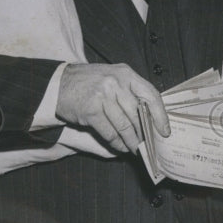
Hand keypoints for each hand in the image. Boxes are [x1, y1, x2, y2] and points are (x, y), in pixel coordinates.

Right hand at [55, 63, 169, 154]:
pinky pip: (110, 132)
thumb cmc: (89, 83)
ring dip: (131, 141)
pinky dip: (117, 143)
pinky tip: (120, 147)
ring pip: (124, 126)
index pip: (150, 95)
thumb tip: (149, 117)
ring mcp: (103, 96)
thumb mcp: (112, 78)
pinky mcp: (91, 110)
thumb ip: (130, 92)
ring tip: (135, 148)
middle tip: (148, 144)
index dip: (160, 115)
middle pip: (138, 114)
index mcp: (125, 74)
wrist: (58, 84)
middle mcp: (116, 83)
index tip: (164, 130)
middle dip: (144, 133)